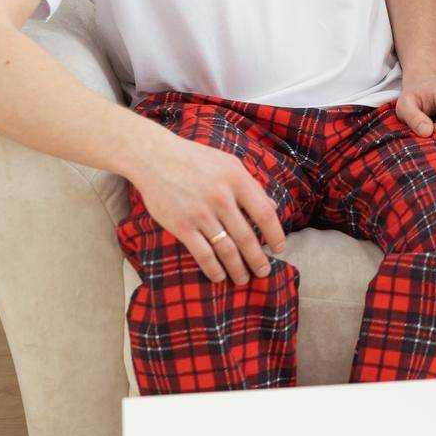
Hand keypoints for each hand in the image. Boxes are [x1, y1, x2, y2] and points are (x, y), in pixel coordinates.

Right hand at [129, 127, 286, 285]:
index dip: (276, 234)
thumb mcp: (229, 164)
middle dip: (258, 259)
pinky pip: (203, 254)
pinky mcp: (182, 225)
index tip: (280, 248)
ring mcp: (201, 213)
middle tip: (264, 272)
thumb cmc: (196, 159)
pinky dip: (213, 269)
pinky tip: (219, 276)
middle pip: (247, 237)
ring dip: (238, 268)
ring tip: (243, 278)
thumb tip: (273, 206)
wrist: (156, 157)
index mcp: (237, 180)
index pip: (265, 213)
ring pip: (226, 249)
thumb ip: (251, 185)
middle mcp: (222, 197)